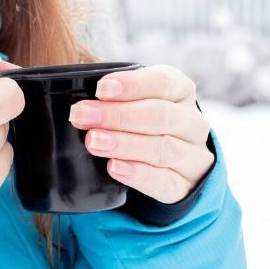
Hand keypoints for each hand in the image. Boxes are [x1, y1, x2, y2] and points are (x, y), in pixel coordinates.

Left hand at [68, 64, 213, 204]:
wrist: (171, 166)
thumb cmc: (142, 124)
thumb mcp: (135, 102)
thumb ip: (113, 97)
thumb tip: (77, 97)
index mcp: (182, 92)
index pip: (165, 82)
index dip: (133, 84)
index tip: (101, 89)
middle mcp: (193, 123)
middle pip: (160, 115)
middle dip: (117, 115)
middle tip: (82, 117)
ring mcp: (193, 156)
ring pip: (162, 148)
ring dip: (124, 144)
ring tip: (93, 142)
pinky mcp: (185, 186)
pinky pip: (164, 182)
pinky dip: (138, 174)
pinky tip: (114, 167)